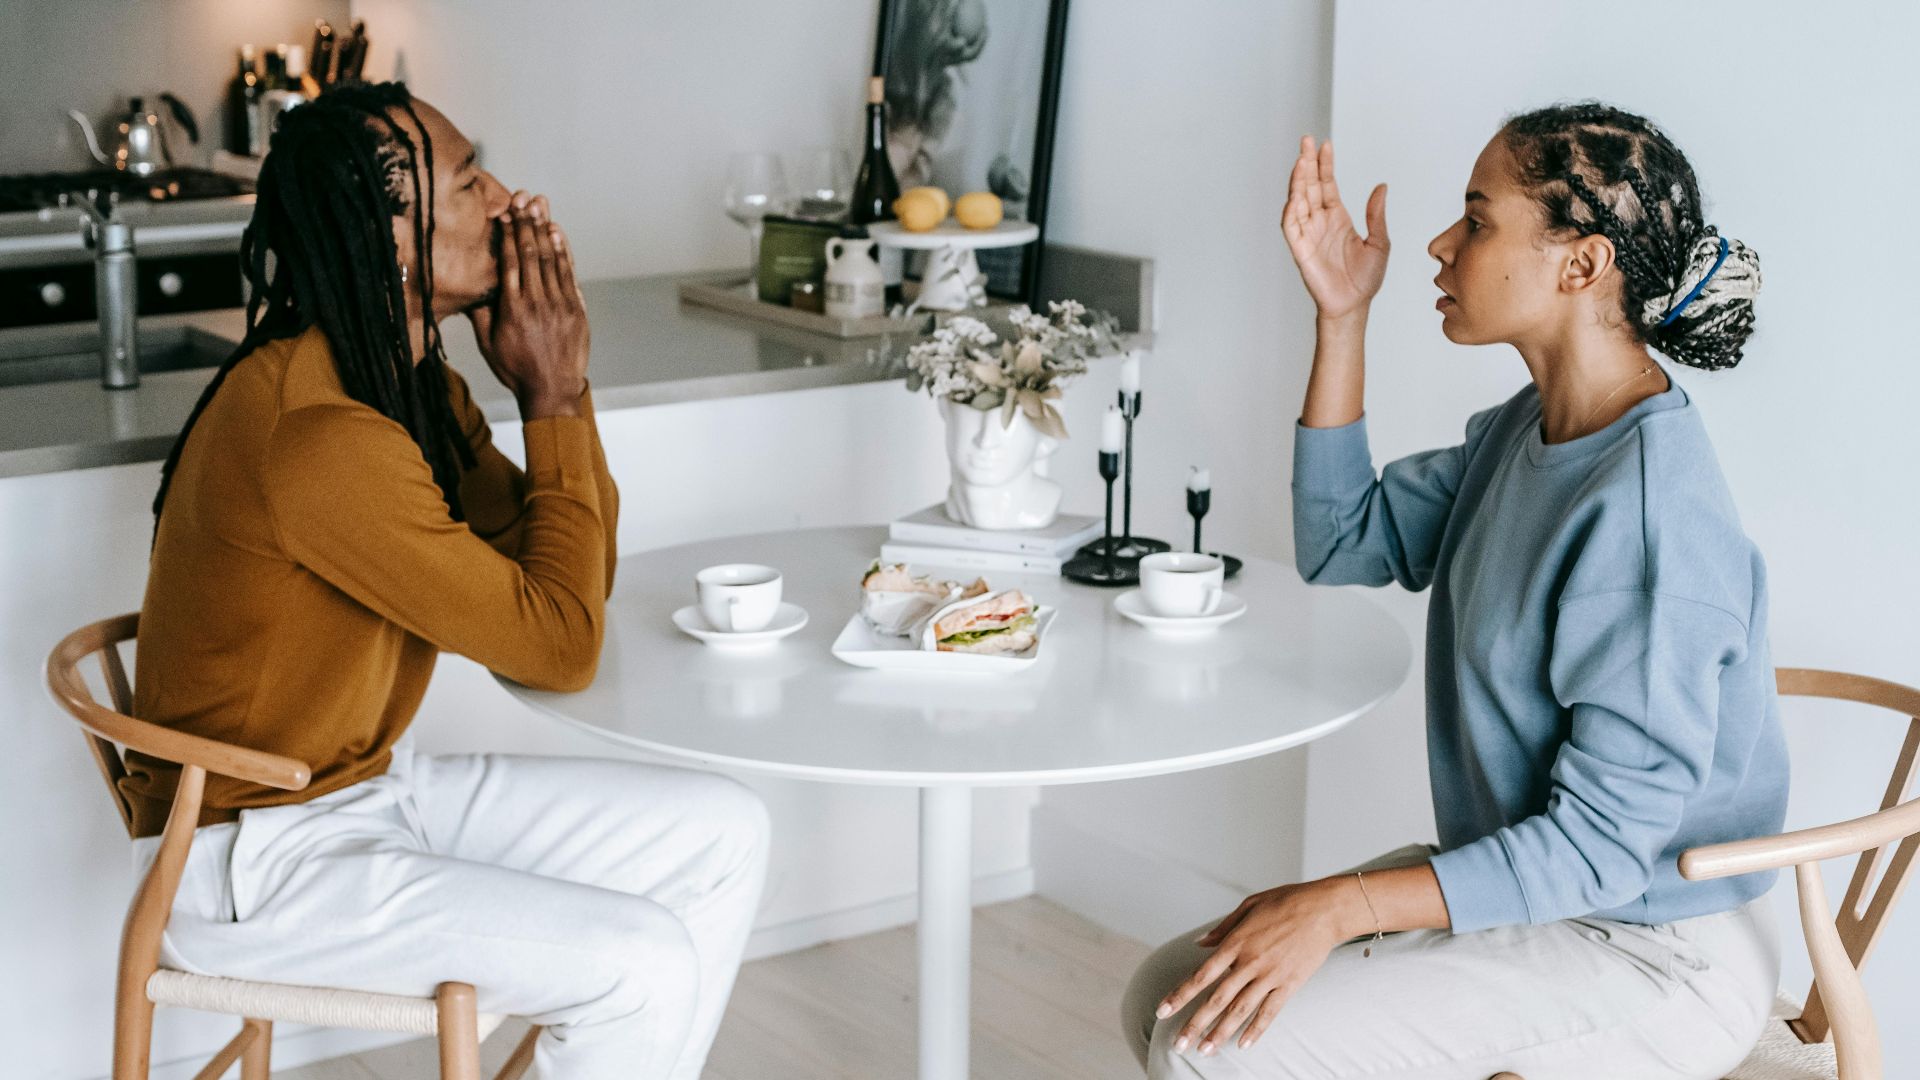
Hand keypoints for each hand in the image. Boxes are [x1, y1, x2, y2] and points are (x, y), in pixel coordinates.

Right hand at [468, 191, 589, 419]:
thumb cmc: (515, 369)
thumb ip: (479, 312)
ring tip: (540, 206)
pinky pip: (569, 274)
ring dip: (545, 229)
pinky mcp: (577, 310)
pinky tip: (558, 232)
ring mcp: (560, 305)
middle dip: (527, 222)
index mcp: (511, 309)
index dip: (508, 233)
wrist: (553, 391)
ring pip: (552, 259)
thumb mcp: (487, 343)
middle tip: (523, 198)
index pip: (510, 261)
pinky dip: (564, 251)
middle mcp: (536, 302)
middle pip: (532, 253)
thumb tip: (471, 283)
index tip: (505, 212)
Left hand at [1157, 878, 1354, 1055]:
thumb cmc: (1286, 901)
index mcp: (1236, 942)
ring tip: (1204, 1051)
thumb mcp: (1249, 906)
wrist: (1325, 909)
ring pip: (1240, 1010)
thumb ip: (1222, 928)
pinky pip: (1270, 1012)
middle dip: (1195, 1024)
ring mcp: (1270, 975)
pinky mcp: (1290, 984)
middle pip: (1217, 999)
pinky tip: (1242, 1045)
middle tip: (1178, 1044)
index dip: (1180, 995)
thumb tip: (1199, 943)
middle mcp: (1250, 962)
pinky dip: (1256, 1030)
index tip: (1162, 1011)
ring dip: (1220, 1033)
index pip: (1201, 975)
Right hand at [1282, 136, 1388, 321]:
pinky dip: (1291, 210)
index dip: (1325, 164)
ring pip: (1298, 201)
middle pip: (1309, 185)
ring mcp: (1308, 234)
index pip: (1327, 184)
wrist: (1354, 305)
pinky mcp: (1300, 250)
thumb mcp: (1380, 242)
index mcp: (1337, 217)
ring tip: (1301, 161)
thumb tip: (1381, 187)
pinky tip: (1295, 195)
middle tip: (1306, 140)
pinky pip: (1291, 226)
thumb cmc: (1366, 278)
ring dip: (1298, 181)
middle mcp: (1320, 221)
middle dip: (1307, 163)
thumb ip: (1377, 215)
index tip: (1325, 144)